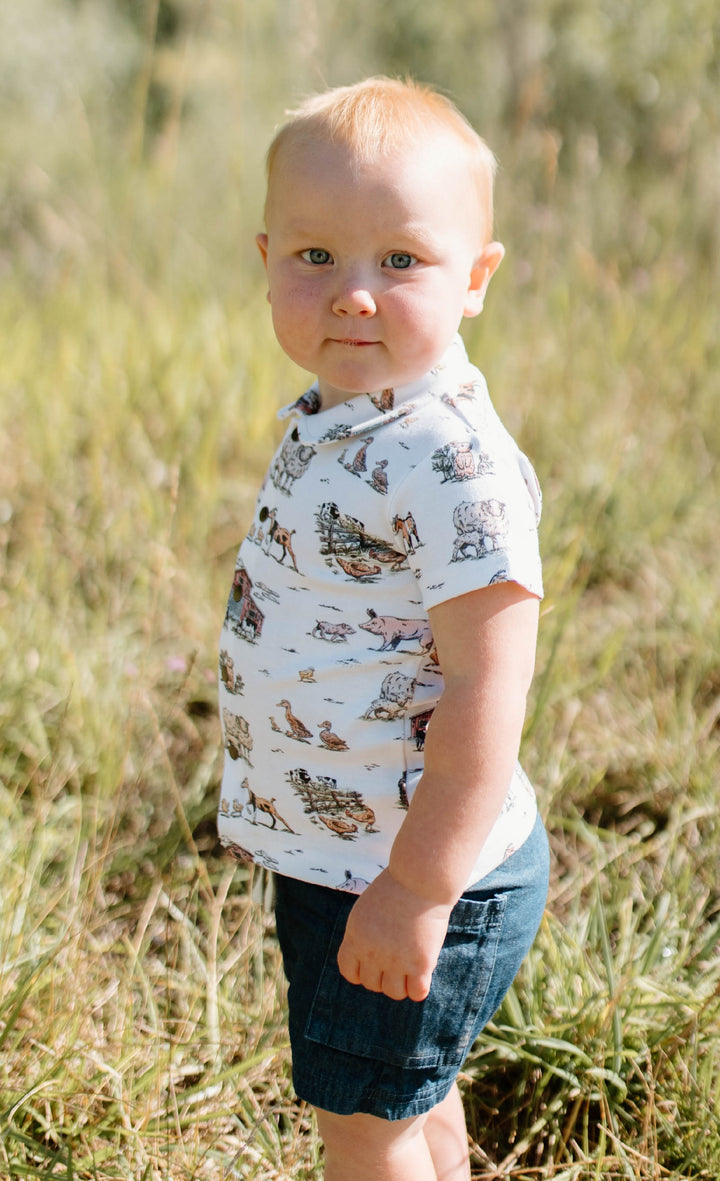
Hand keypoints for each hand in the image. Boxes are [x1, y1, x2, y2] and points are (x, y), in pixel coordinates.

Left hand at [336, 869, 452, 1001]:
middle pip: (372, 984)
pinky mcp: (420, 963)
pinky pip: (417, 993)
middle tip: (396, 961)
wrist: (420, 879)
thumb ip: (364, 935)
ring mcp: (396, 961)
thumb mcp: (366, 909)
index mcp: (355, 938)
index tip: (373, 964)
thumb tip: (368, 959)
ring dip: (401, 985)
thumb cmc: (396, 888)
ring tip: (410, 968)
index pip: (349, 972)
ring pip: (394, 993)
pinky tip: (423, 972)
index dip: (361, 972)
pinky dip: (419, 987)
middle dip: (383, 976)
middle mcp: (372, 953)